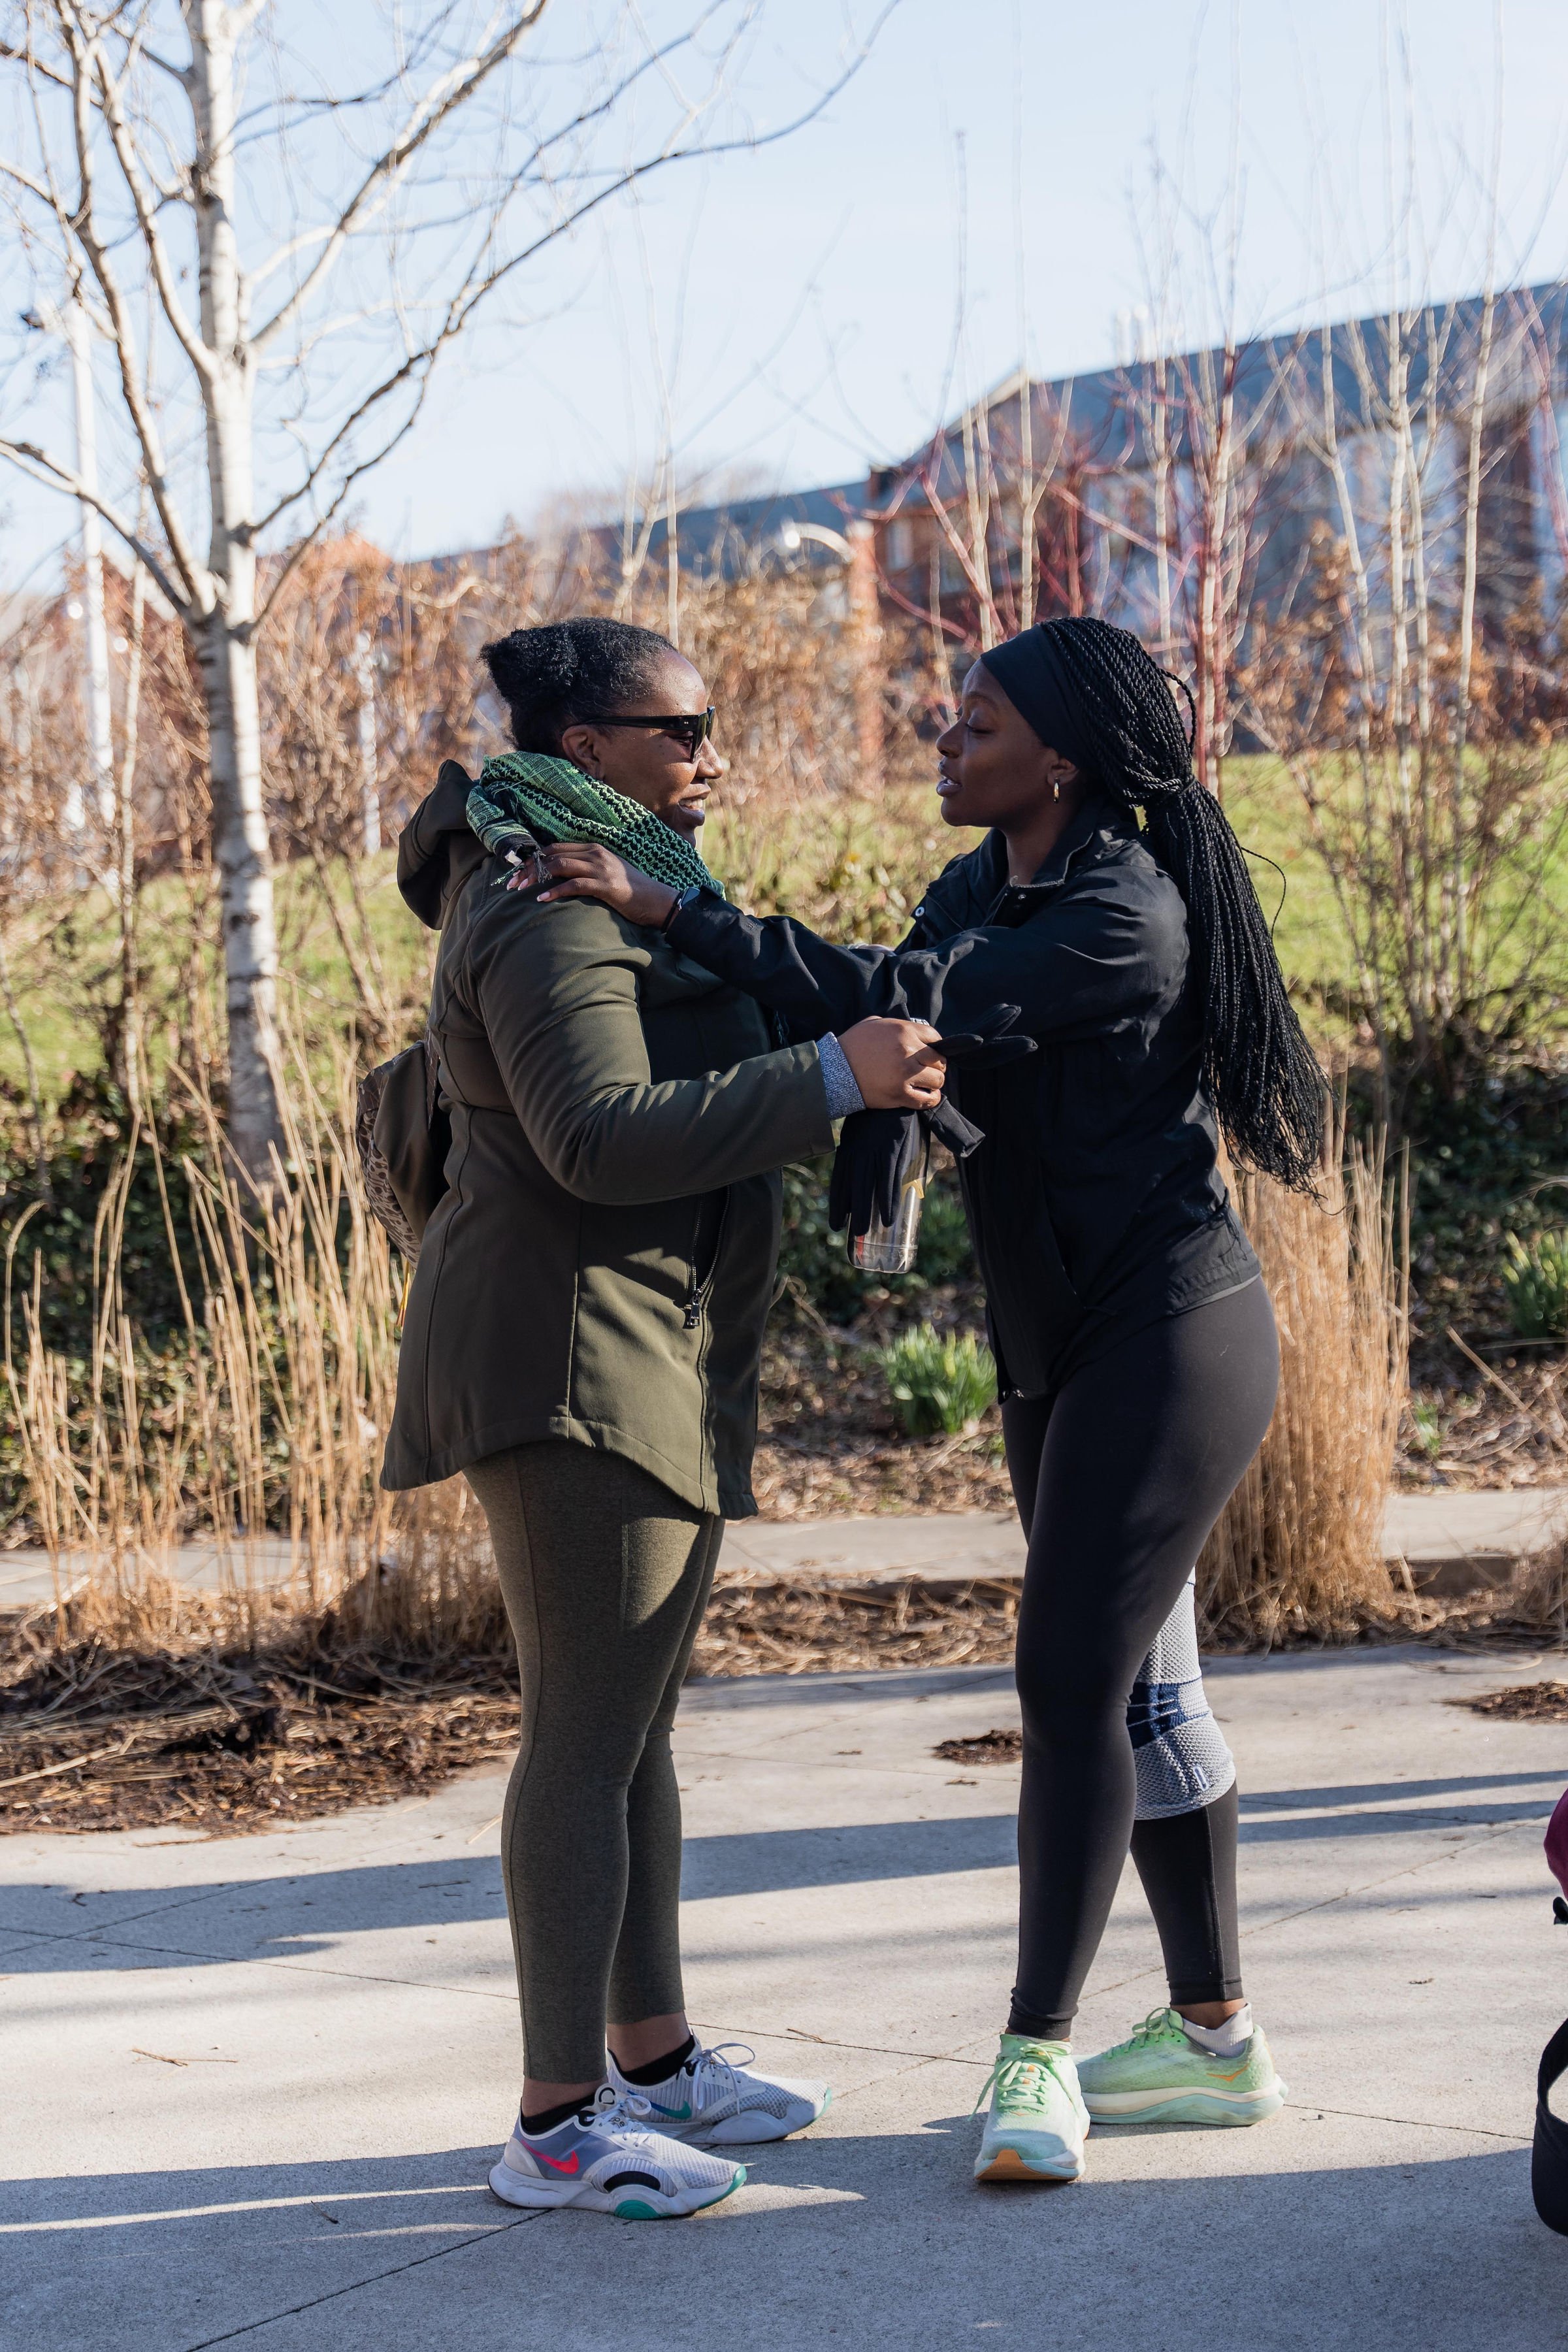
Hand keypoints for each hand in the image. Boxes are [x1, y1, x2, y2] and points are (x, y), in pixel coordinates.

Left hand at [525, 842, 677, 928]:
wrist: (656, 900)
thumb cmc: (630, 890)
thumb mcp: (606, 872)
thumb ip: (585, 869)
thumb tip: (559, 876)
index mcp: (592, 848)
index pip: (554, 848)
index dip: (533, 859)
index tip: (517, 871)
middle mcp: (594, 853)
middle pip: (552, 855)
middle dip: (528, 868)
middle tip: (511, 883)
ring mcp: (600, 868)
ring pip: (559, 866)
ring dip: (536, 878)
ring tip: (520, 890)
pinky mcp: (605, 885)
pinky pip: (574, 885)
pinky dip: (555, 891)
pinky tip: (541, 899)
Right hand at [839, 1016, 945, 1111]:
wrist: (834, 1070)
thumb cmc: (852, 1045)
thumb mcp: (873, 1023)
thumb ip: (895, 1025)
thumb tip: (910, 1030)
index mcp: (904, 1031)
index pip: (935, 1037)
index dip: (935, 1046)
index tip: (930, 1053)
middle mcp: (909, 1051)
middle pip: (940, 1060)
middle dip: (936, 1065)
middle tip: (928, 1069)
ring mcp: (905, 1074)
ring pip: (937, 1080)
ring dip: (933, 1082)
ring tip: (926, 1083)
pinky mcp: (899, 1094)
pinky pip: (927, 1100)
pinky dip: (931, 1099)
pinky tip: (927, 1096)